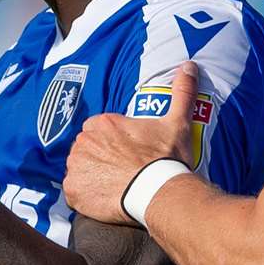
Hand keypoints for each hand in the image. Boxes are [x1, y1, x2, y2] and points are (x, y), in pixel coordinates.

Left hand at [64, 62, 200, 224]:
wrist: (159, 193)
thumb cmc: (167, 159)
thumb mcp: (177, 122)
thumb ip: (182, 92)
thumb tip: (189, 66)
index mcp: (103, 123)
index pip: (98, 129)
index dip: (113, 141)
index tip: (127, 152)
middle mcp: (84, 141)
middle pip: (87, 148)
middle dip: (100, 156)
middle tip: (122, 169)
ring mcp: (76, 167)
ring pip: (79, 168)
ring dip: (91, 174)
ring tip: (114, 185)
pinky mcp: (74, 191)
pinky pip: (74, 192)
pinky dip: (85, 195)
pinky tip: (104, 198)